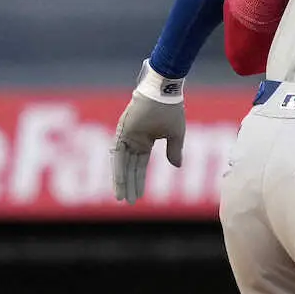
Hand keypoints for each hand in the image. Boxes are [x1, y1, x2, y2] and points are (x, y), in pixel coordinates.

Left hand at [111, 61, 185, 204]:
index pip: (140, 165)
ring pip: (121, 163)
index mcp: (145, 141)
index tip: (138, 196)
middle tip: (128, 202)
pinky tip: (119, 182)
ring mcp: (126, 136)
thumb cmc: (171, 109)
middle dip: (129, 185)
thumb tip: (177, 166)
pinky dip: (117, 168)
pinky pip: (117, 154)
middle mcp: (133, 141)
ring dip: (121, 180)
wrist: (164, 91)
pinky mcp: (122, 132)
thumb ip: (175, 151)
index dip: (139, 180)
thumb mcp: (176, 134)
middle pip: (129, 167)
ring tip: (122, 198)